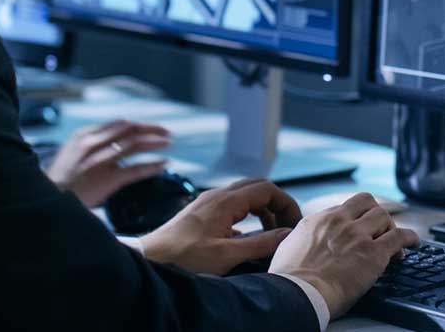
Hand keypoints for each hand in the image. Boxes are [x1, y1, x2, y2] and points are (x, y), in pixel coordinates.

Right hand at [44, 119, 171, 206]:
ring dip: (155, 142)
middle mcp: (93, 144)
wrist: (46, 201)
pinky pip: (135, 169)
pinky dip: (152, 165)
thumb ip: (92, 145)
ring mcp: (100, 161)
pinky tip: (163, 163)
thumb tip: (115, 141)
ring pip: (134, 145)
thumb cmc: (60, 181)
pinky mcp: (107, 179)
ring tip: (168, 143)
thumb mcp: (72, 154)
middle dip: (150, 129)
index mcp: (84, 135)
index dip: (138, 124)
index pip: (119, 124)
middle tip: (167, 132)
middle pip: (129, 130)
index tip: (152, 127)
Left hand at [140, 177, 301, 274]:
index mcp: (226, 201)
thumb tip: (288, 234)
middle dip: (276, 203)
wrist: (150, 258)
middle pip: (257, 186)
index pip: (267, 189)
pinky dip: (247, 214)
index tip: (294, 224)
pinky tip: (247, 235)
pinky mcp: (201, 210)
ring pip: (245, 194)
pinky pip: (232, 204)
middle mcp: (217, 195)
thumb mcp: (227, 255)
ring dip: (262, 209)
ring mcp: (208, 201)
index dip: (286, 204)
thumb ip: (260, 243)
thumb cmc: (184, 258)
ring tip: (270, 233)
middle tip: (285, 226)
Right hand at [268, 192, 419, 319]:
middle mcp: (340, 221)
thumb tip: (306, 241)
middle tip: (379, 230)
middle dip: (375, 216)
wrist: (299, 293)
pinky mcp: (374, 254)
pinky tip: (414, 243)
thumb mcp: (289, 246)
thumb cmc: (290, 279)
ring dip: (390, 228)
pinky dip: (410, 238)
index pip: (346, 207)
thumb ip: (303, 237)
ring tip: (395, 241)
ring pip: (384, 217)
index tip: (360, 226)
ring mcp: (358, 235)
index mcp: (319, 219)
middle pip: (367, 204)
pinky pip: (400, 237)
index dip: (356, 217)